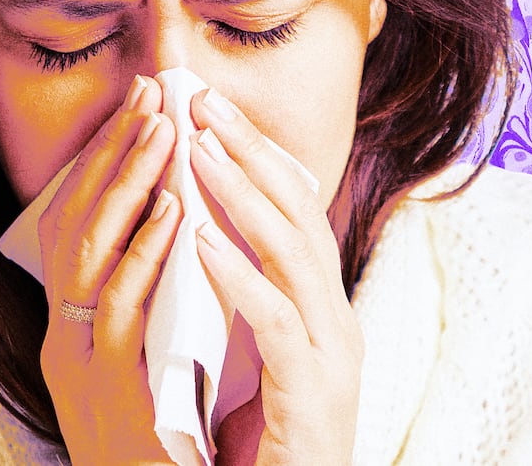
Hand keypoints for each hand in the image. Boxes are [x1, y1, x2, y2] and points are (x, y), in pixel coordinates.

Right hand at [37, 74, 183, 465]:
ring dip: (125, 187)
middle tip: (151, 95)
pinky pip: (120, 310)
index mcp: (69, 329)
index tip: (142, 105)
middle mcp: (60, 339)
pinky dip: (144, 255)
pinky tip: (173, 213)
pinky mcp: (105, 392)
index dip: (104, 161)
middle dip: (112, 155)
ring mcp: (76, 364)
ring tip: (163, 131)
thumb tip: (180, 226)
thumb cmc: (159, 450)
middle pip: (73, 224)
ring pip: (88, 256)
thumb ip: (149, 305)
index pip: (76, 224)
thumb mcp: (143, 367)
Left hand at [189, 88, 363, 465]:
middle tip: (204, 101)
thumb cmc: (261, 448)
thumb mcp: (250, 360)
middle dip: (252, 153)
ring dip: (241, 197)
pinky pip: (275, 324)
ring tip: (196, 150)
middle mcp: (336, 324)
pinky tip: (201, 242)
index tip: (212, 109)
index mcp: (321, 311)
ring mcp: (332, 359)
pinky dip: (239, 277)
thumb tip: (196, 236)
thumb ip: (238, 303)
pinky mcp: (312, 398)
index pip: (297, 213)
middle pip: (300, 215)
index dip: (259, 156)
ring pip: (292, 256)